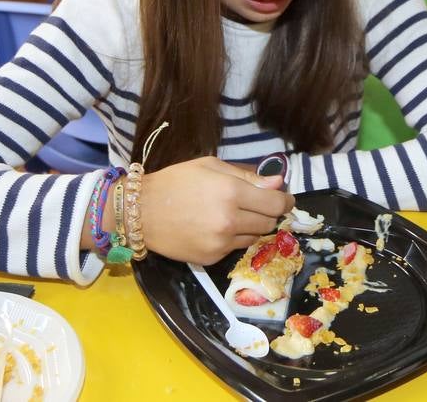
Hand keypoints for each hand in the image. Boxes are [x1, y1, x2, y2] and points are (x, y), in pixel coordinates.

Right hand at [139, 156, 294, 263]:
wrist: (140, 212)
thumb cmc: (177, 181)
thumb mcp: (212, 167)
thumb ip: (248, 176)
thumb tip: (278, 183)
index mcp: (232, 193)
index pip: (277, 204)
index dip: (285, 201)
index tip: (284, 198)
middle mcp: (230, 220)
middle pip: (269, 223)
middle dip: (269, 213)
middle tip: (258, 205)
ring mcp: (221, 243)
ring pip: (255, 237)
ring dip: (253, 226)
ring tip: (235, 214)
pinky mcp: (211, 259)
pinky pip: (236, 248)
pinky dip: (234, 238)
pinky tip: (218, 227)